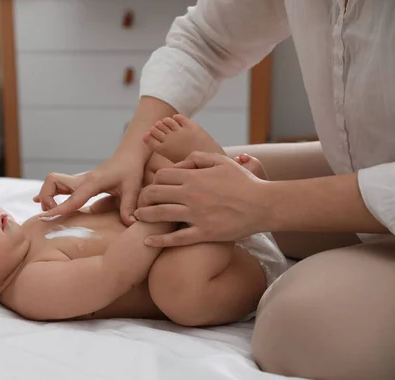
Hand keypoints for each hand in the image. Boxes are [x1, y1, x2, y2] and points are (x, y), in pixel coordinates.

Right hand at [35, 155, 143, 224]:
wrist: (128, 155)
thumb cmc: (130, 170)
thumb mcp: (132, 188)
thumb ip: (128, 206)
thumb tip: (131, 223)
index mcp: (93, 182)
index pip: (72, 197)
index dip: (59, 208)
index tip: (46, 217)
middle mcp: (82, 180)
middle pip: (53, 182)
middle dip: (46, 197)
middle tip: (52, 213)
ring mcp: (79, 180)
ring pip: (52, 182)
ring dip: (46, 195)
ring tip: (50, 211)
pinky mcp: (79, 182)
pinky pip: (58, 186)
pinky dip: (48, 193)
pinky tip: (39, 201)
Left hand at [134, 151, 269, 246]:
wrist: (263, 205)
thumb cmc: (243, 182)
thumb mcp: (221, 161)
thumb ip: (197, 158)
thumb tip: (178, 164)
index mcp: (194, 177)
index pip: (161, 176)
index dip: (153, 181)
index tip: (153, 188)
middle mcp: (192, 195)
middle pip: (155, 193)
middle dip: (143, 198)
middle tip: (139, 203)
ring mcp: (197, 215)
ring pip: (160, 214)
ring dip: (144, 216)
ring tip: (137, 218)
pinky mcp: (204, 233)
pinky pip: (176, 239)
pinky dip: (159, 241)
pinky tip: (147, 242)